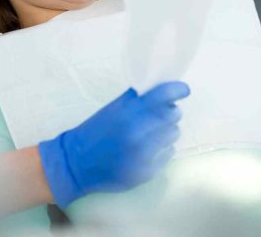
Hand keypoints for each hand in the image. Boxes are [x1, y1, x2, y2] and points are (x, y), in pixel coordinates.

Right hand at [38, 81, 189, 207]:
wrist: (77, 163)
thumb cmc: (94, 132)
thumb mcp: (112, 109)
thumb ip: (135, 100)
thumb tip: (161, 91)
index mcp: (127, 113)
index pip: (163, 95)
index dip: (178, 90)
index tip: (183, 90)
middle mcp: (138, 133)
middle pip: (173, 115)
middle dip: (169, 113)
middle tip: (157, 117)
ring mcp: (144, 154)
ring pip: (173, 134)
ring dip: (165, 132)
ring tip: (149, 135)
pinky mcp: (147, 172)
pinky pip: (168, 153)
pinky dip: (161, 150)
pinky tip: (145, 151)